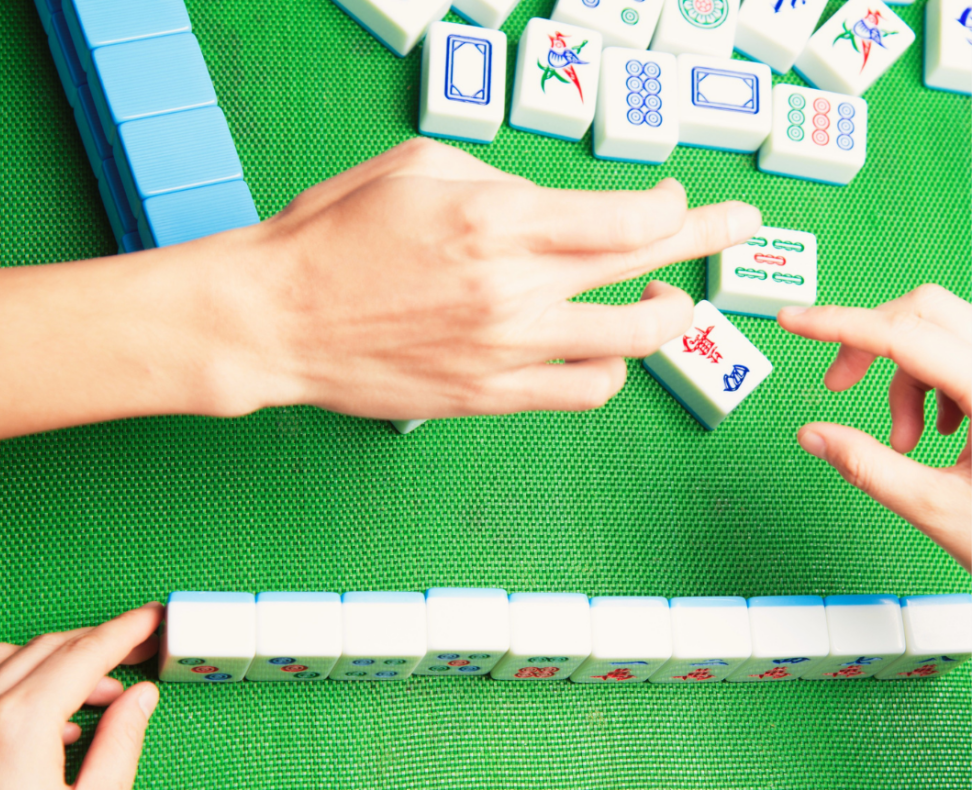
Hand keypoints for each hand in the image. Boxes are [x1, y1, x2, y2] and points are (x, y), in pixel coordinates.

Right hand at [0, 138, 760, 441]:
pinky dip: (609, 370)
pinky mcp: (490, 396)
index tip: (673, 199)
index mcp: (497, 218)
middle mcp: (514, 286)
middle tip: (736, 227)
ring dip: (666, 316)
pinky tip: (604, 353)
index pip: (627, 216)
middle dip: (704, 239)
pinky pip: (583, 392)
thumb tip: (552, 207)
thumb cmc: (334, 236)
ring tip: (668, 305)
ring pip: (631, 340)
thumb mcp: (417, 167)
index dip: (668, 206)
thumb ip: (501, 182)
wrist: (278, 320)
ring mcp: (507, 349)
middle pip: (644, 265)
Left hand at [0, 604, 160, 789]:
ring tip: (100, 692)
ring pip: (4, 660)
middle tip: (139, 650)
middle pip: (44, 649)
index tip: (152, 619)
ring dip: (56, 662)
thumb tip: (139, 696)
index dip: (124, 632)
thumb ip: (120, 743)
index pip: (81, 655)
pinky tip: (55, 723)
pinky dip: (20, 687)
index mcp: (17, 732)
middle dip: (96, 644)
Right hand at [779, 285, 970, 570]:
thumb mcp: (939, 508)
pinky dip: (930, 383)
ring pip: (940, 330)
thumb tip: (814, 436)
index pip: (905, 336)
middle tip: (837, 385)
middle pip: (924, 311)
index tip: (795, 321)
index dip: (840, 324)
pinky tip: (938, 430)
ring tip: (904, 440)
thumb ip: (869, 468)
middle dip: (869, 342)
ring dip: (903, 377)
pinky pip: (959, 352)